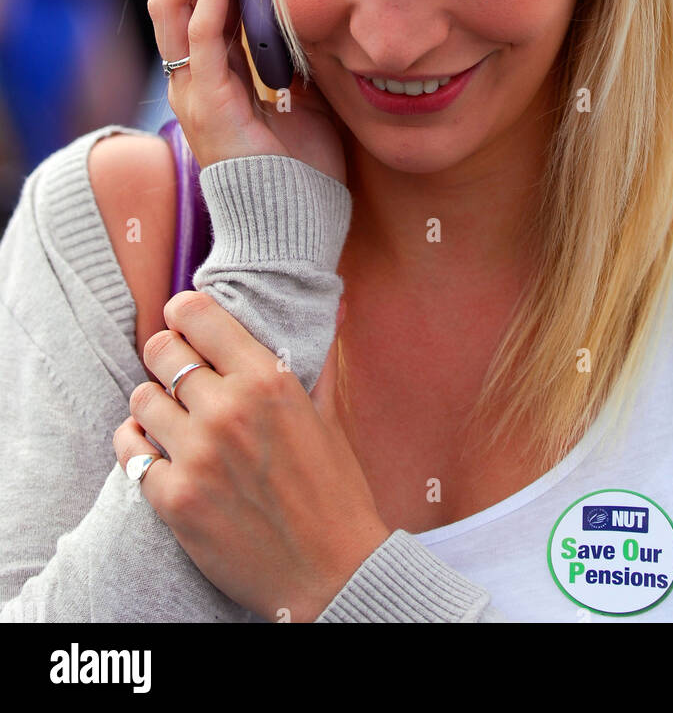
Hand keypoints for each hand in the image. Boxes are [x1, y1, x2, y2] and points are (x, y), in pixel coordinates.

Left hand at [113, 290, 391, 622]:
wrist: (332, 572)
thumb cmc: (335, 492)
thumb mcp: (329, 417)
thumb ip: (319, 360)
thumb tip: (337, 306)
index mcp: (268, 379)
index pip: (197, 313)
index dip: (183, 312)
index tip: (183, 321)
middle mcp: (228, 410)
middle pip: (160, 350)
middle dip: (165, 355)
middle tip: (177, 372)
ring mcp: (197, 455)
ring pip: (141, 398)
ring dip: (153, 404)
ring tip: (173, 418)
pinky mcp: (174, 500)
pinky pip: (129, 451)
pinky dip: (137, 445)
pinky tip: (156, 449)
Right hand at [148, 0, 345, 181]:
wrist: (297, 230)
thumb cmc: (304, 172)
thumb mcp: (307, 96)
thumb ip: (297, 54)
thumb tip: (320, 12)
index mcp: (212, 70)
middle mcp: (192, 74)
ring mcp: (194, 89)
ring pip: (173, 0)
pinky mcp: (209, 103)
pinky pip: (202, 34)